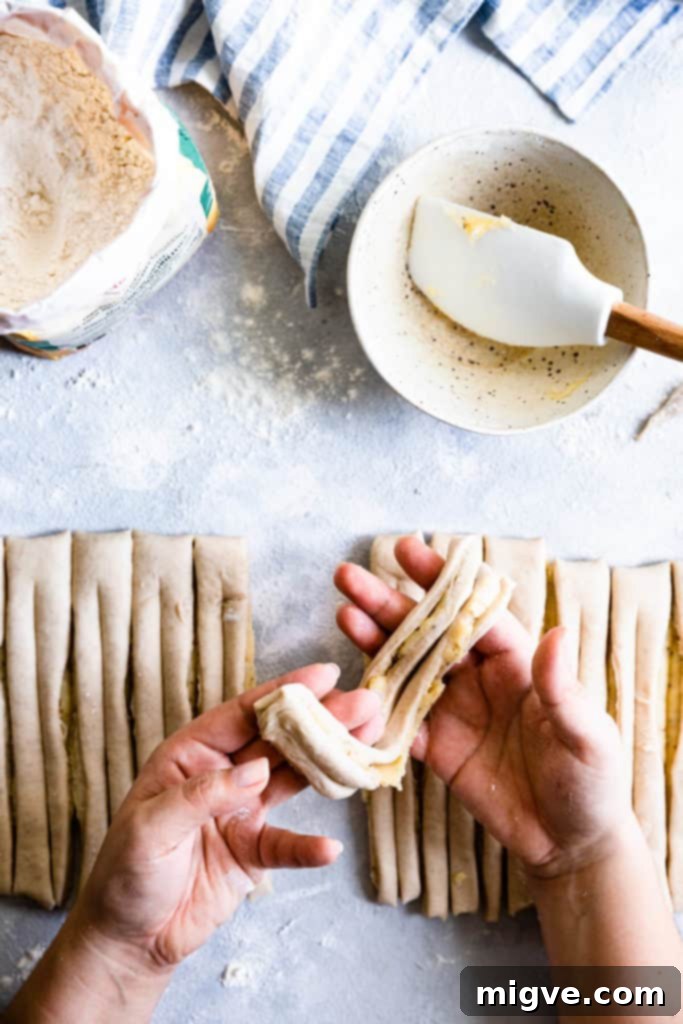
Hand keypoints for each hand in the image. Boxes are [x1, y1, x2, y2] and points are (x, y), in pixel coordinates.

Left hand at [76, 663, 380, 968]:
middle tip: (366, 703)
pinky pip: (288, 844)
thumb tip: (256, 769)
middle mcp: (223, 775)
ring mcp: (242, 811)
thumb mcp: (150, 827)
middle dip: (323, 720)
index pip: (244, 713)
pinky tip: (330, 847)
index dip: (285, 692)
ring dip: (330, 763)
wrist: (129, 938)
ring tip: (369, 742)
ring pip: (293, 778)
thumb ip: (203, 794)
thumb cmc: (125, 873)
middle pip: (280, 740)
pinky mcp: (254, 851)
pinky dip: (309, 846)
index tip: (326, 675)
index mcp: (191, 754)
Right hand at [335, 536, 630, 879]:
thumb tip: (556, 633)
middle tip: (349, 577)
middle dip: (389, 605)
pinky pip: (399, 723)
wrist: (571, 844)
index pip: (472, 612)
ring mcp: (454, 712)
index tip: (408, 552)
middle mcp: (479, 678)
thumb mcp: (588, 735)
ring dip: (374, 643)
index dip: (440, 582)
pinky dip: (374, 710)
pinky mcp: (438, 750)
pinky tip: (346, 691)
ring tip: (342, 615)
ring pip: (406, 670)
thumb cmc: (592, 782)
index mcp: (516, 663)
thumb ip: (563, 688)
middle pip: (427, 633)